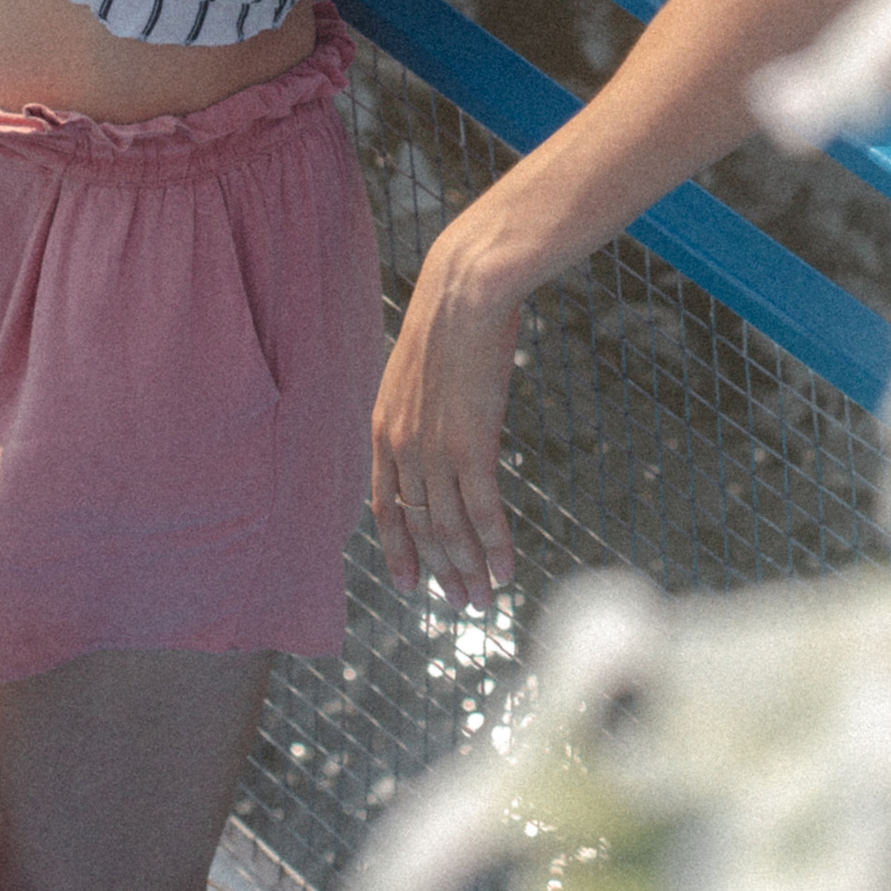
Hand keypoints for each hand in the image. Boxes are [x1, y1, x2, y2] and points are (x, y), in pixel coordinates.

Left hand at [371, 235, 522, 608]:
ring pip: (450, 528)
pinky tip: (506, 571)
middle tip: (460, 601)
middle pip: (421, 526)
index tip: (408, 582)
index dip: (397, 547)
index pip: (386, 505)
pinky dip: (494, 547)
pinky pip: (483, 511)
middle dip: (440, 569)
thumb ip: (420, 407)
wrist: (465, 289)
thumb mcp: (417, 368)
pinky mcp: (470, 444)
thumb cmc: (450, 318)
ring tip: (484, 600)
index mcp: (384, 428)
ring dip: (468, 569)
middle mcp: (402, 447)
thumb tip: (437, 423)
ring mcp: (435, 449)